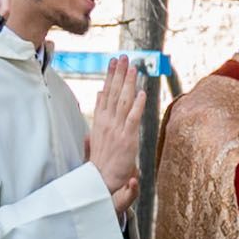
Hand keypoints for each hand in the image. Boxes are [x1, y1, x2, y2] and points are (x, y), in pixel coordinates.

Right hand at [83, 61, 147, 207]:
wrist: (100, 182)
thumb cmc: (100, 161)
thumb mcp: (97, 133)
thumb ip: (100, 113)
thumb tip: (100, 94)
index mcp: (100, 121)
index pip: (106, 93)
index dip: (110, 76)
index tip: (113, 61)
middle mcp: (107, 122)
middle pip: (114, 93)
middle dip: (119, 73)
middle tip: (123, 56)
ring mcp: (117, 130)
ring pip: (123, 102)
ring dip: (128, 83)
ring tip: (132, 67)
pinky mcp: (127, 140)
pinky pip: (133, 119)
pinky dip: (137, 106)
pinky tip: (142, 92)